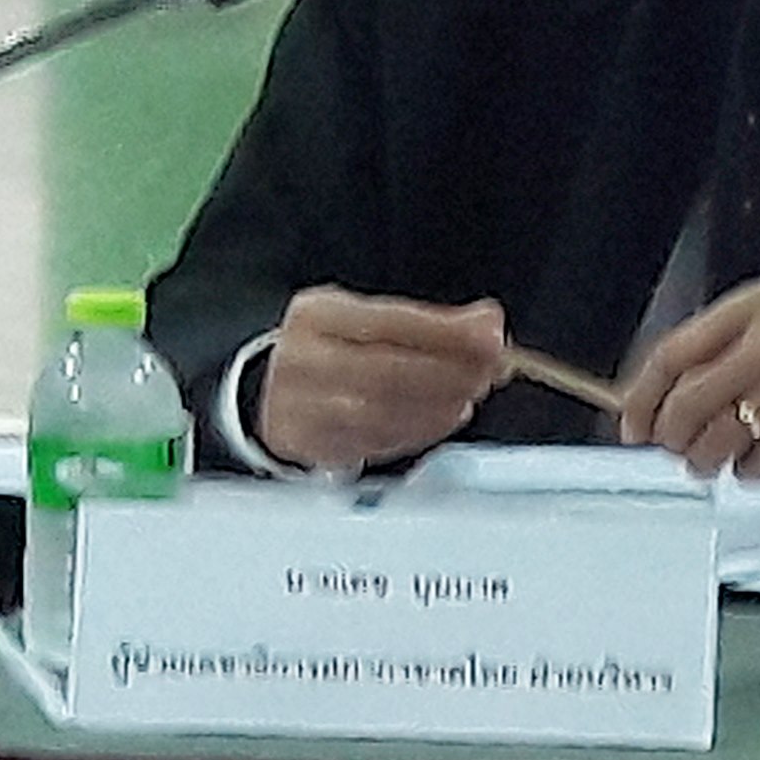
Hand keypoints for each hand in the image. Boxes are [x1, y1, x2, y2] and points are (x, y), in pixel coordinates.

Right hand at [254, 288, 506, 472]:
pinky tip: (444, 417)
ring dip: (437, 406)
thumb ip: (430, 324)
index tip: (491, 335)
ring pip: (380, 412)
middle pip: (386, 370)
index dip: (446, 331)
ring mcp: (300, 407)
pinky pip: (372, 442)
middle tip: (489, 372)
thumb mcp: (369, 322)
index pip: (389, 321)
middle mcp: (301, 359)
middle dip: (449, 373)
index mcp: (316, 315)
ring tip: (470, 396)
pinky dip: (418, 430)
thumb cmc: (331, 351)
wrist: (269, 392)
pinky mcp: (309, 444)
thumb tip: (487, 323)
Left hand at [622, 281, 759, 478]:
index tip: (633, 423)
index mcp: (756, 306)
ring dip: (708, 461)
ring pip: (722, 439)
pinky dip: (752, 472)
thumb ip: (727, 348)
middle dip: (673, 439)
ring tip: (715, 462)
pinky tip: (758, 464)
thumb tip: (665, 396)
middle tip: (676, 451)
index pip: (673, 353)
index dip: (643, 397)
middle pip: (689, 403)